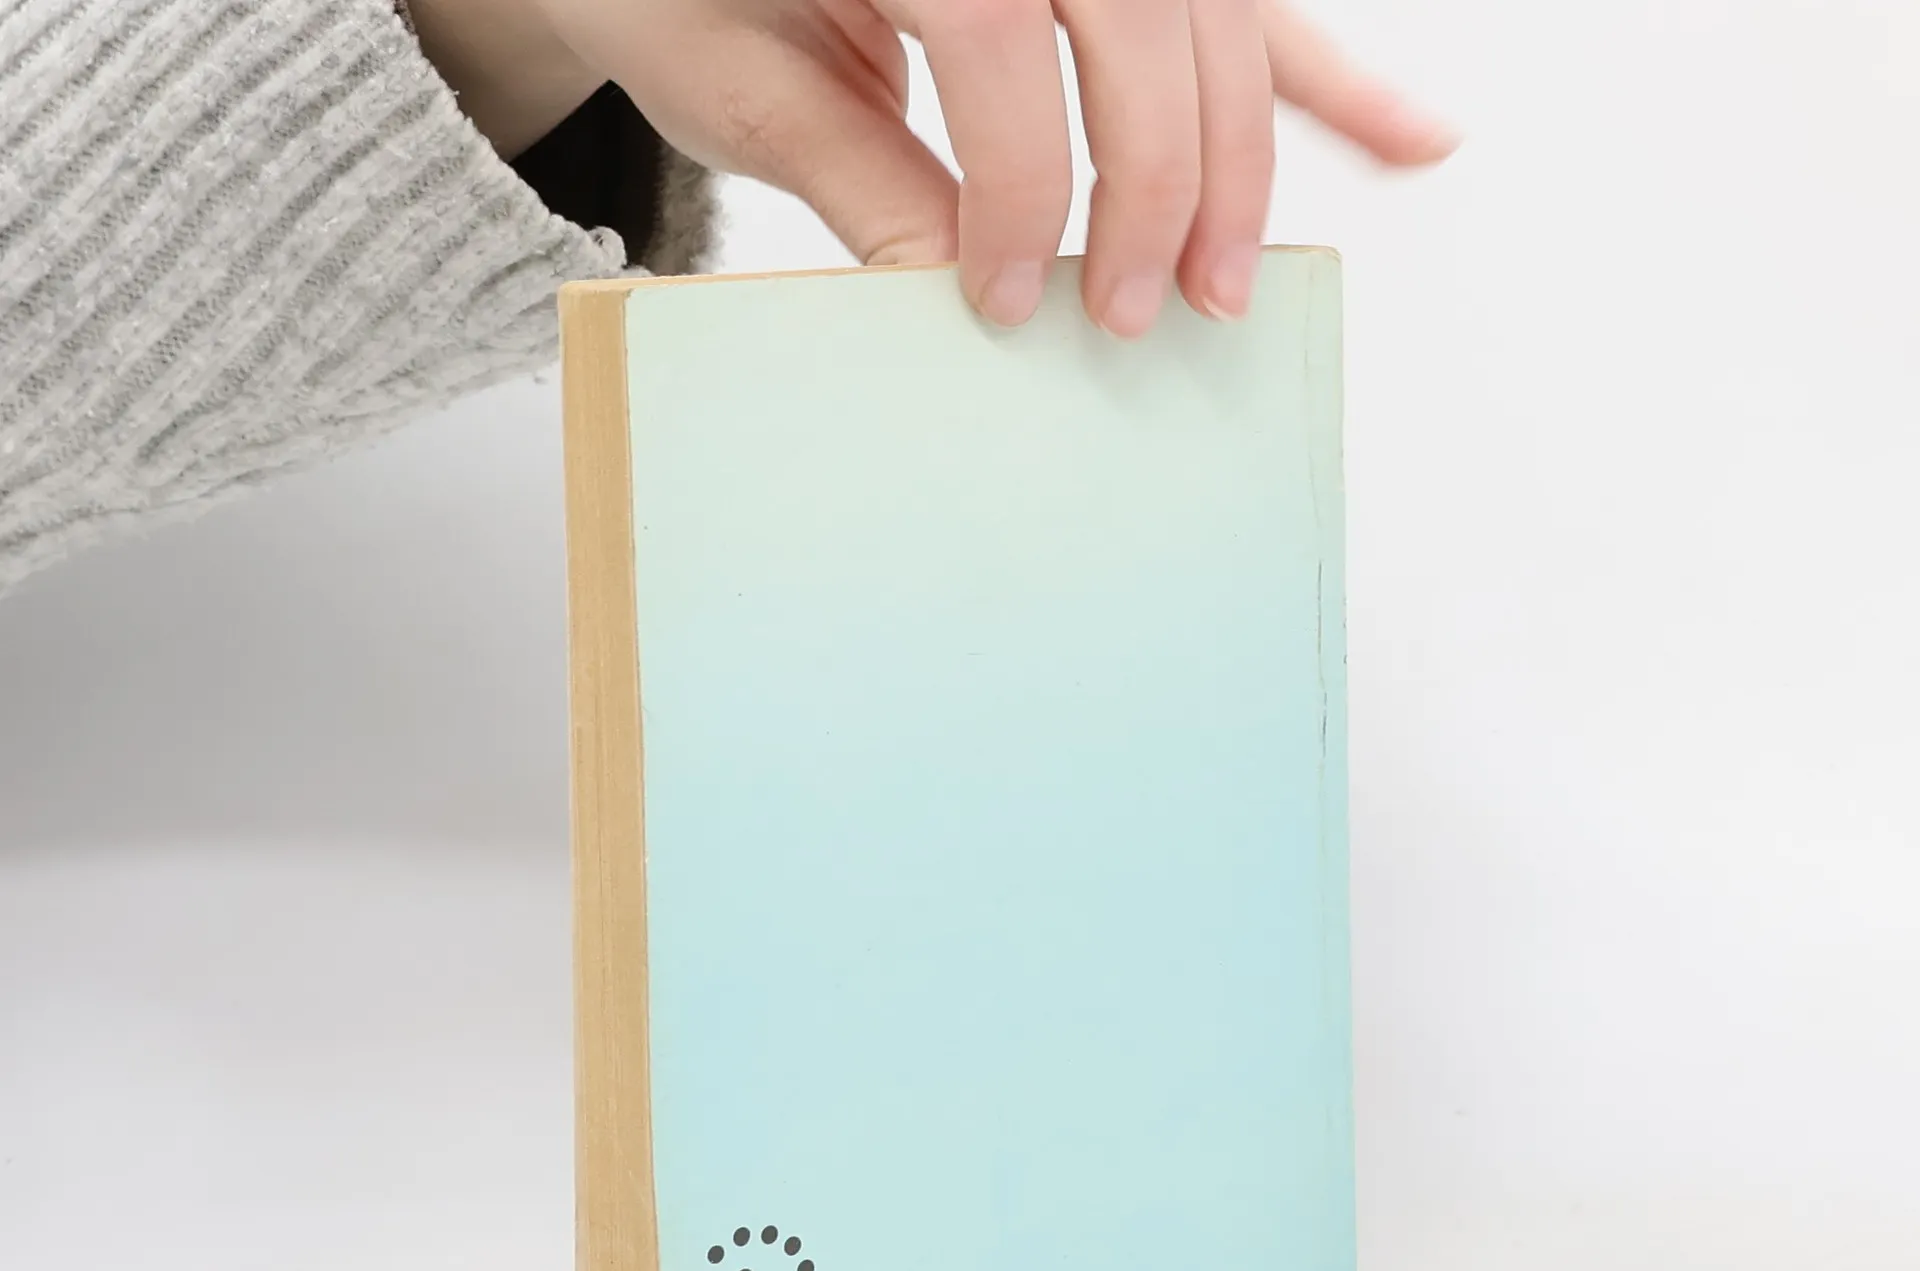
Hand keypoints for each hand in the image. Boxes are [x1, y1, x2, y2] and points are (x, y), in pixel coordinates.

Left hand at [420, 0, 1456, 333]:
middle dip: (1163, 179)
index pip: (1004, 38)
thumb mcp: (739, 78)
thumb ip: (861, 177)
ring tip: (1235, 278)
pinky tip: (1414, 137)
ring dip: (1246, 148)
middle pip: (1147, 15)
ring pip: (1214, 10)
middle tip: (1146, 314)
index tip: (1009, 300)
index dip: (1025, 185)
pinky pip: (1242, 3)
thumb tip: (968, 289)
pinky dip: (1324, 76)